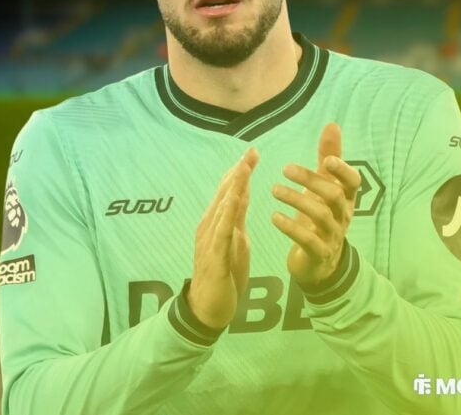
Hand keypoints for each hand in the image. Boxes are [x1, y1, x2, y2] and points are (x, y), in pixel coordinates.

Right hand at [188, 148, 257, 329]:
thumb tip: (243, 194)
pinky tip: (235, 201)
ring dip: (233, 188)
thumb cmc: (223, 276)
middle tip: (250, 151)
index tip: (252, 152)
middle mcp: (210, 228)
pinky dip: (227, 215)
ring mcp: (210, 242)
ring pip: (222, 209)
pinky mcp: (215, 258)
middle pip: (225, 195)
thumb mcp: (235, 242)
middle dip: (237, 173)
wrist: (207, 309)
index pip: (230, 193)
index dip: (240, 172)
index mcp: (217, 224)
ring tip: (244, 168)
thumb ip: (237, 218)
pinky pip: (221, 233)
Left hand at [272, 123, 361, 286]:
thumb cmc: (321, 218)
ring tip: (274, 190)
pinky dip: (290, 227)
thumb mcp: (326, 187)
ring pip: (320, 216)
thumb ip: (329, 157)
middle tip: (285, 169)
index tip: (327, 160)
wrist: (319, 263)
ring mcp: (332, 236)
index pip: (354, 182)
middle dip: (311, 181)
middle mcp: (343, 216)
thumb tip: (332, 125)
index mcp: (346, 198)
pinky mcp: (319, 253)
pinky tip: (274, 216)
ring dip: (296, 200)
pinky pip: (307, 240)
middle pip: (333, 196)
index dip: (343, 171)